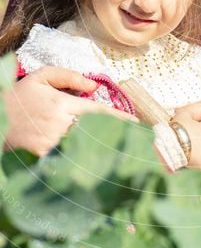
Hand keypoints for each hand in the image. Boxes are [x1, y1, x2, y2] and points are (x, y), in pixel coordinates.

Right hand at [3, 66, 137, 156]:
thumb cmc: (18, 97)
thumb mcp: (41, 77)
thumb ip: (69, 76)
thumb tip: (94, 86)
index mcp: (63, 103)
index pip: (98, 112)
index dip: (119, 119)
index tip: (136, 124)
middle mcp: (59, 124)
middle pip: (95, 133)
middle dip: (113, 139)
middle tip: (131, 145)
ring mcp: (49, 143)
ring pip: (82, 149)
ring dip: (98, 154)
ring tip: (116, 159)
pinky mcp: (39, 158)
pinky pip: (63, 162)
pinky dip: (76, 166)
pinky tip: (89, 171)